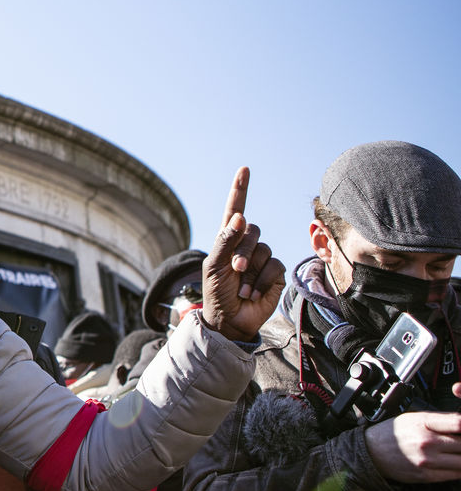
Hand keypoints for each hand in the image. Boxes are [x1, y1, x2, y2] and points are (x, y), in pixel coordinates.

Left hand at [199, 167, 285, 342]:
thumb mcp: (215, 266)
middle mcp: (245, 245)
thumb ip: (225, 241)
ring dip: (251, 271)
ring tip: (241, 288)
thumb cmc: (217, 293)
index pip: (235, 210)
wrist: (230, 320)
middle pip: (251, 231)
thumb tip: (239, 216)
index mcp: (227, 240)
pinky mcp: (275, 273)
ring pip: (263, 249)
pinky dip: (262, 281)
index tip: (244, 170)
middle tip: (235, 270)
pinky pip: (274, 266)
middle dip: (242, 251)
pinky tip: (253, 294)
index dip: (240, 190)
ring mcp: (261, 258)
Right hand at [365, 400, 460, 482]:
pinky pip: (455, 475)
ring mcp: (427, 461)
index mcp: (424, 423)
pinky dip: (458, 469)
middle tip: (460, 445)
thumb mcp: (415, 418)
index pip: (458, 423)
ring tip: (457, 454)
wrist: (372, 452)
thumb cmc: (394, 433)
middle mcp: (427, 442)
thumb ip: (441, 420)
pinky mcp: (427, 476)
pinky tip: (454, 464)